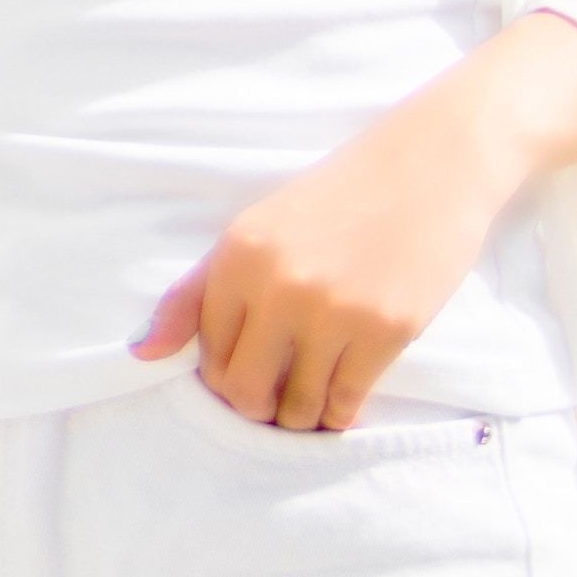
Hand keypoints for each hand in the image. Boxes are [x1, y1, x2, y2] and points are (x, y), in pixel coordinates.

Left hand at [131, 10, 576, 430]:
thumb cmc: (344, 194)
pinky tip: (346, 395)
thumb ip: (197, 292)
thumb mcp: (261, 226)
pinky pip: (345, 403)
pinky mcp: (385, 329)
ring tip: (315, 396)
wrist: (436, 162)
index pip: (209, 357)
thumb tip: (141, 355)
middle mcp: (279, 286)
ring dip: (302, 415)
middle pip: (245, 393)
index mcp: (239, 256)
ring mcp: (334, 311)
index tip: (255, 369)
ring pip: (297, 407)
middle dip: (259, 407)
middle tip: (280, 398)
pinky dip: (341, 412)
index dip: (228, 374)